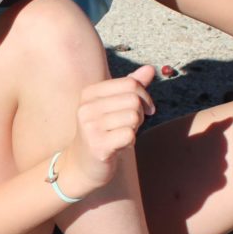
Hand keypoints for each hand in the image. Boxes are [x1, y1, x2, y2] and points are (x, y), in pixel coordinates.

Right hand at [64, 66, 155, 192]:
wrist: (82, 165)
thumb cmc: (102, 132)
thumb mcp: (113, 106)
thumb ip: (130, 86)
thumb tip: (150, 68)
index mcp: (89, 93)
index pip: (130, 83)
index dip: (144, 96)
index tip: (145, 109)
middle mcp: (86, 108)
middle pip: (133, 99)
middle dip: (140, 113)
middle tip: (130, 125)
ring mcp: (90, 127)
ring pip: (133, 117)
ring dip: (134, 128)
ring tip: (121, 135)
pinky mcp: (97, 145)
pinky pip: (129, 135)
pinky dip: (130, 142)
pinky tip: (118, 146)